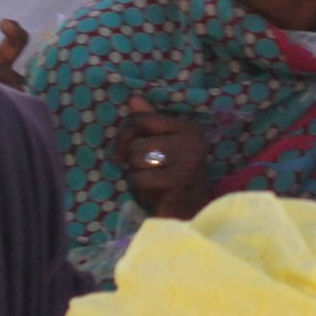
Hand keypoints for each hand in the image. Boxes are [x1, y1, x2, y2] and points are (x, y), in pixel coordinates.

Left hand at [113, 94, 208, 217]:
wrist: (193, 215)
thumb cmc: (174, 181)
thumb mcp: (163, 149)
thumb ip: (150, 124)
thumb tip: (133, 99)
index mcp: (189, 128)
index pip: (142, 119)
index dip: (124, 136)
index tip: (122, 154)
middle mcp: (192, 140)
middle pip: (136, 143)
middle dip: (135, 162)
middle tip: (151, 175)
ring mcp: (187, 160)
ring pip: (136, 160)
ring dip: (138, 176)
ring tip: (154, 184)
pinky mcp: (178, 180)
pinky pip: (139, 178)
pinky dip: (141, 190)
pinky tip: (155, 195)